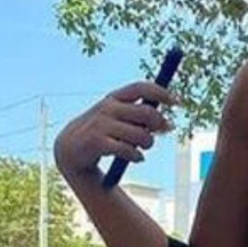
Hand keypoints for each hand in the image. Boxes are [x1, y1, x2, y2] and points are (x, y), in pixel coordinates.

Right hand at [53, 80, 176, 180]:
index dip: (160, 92)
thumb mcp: (118, 119)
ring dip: (147, 144)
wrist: (71, 149)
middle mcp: (108, 107)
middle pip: (146, 113)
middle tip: (160, 132)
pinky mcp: (98, 142)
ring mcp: (102, 124)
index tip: (177, 101)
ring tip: (142, 149)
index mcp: (114, 97)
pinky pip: (129, 151)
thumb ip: (139, 118)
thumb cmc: (102, 132)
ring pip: (141, 135)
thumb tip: (167, 124)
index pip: (140, 88)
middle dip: (158, 124)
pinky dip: (137, 157)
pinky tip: (136, 158)